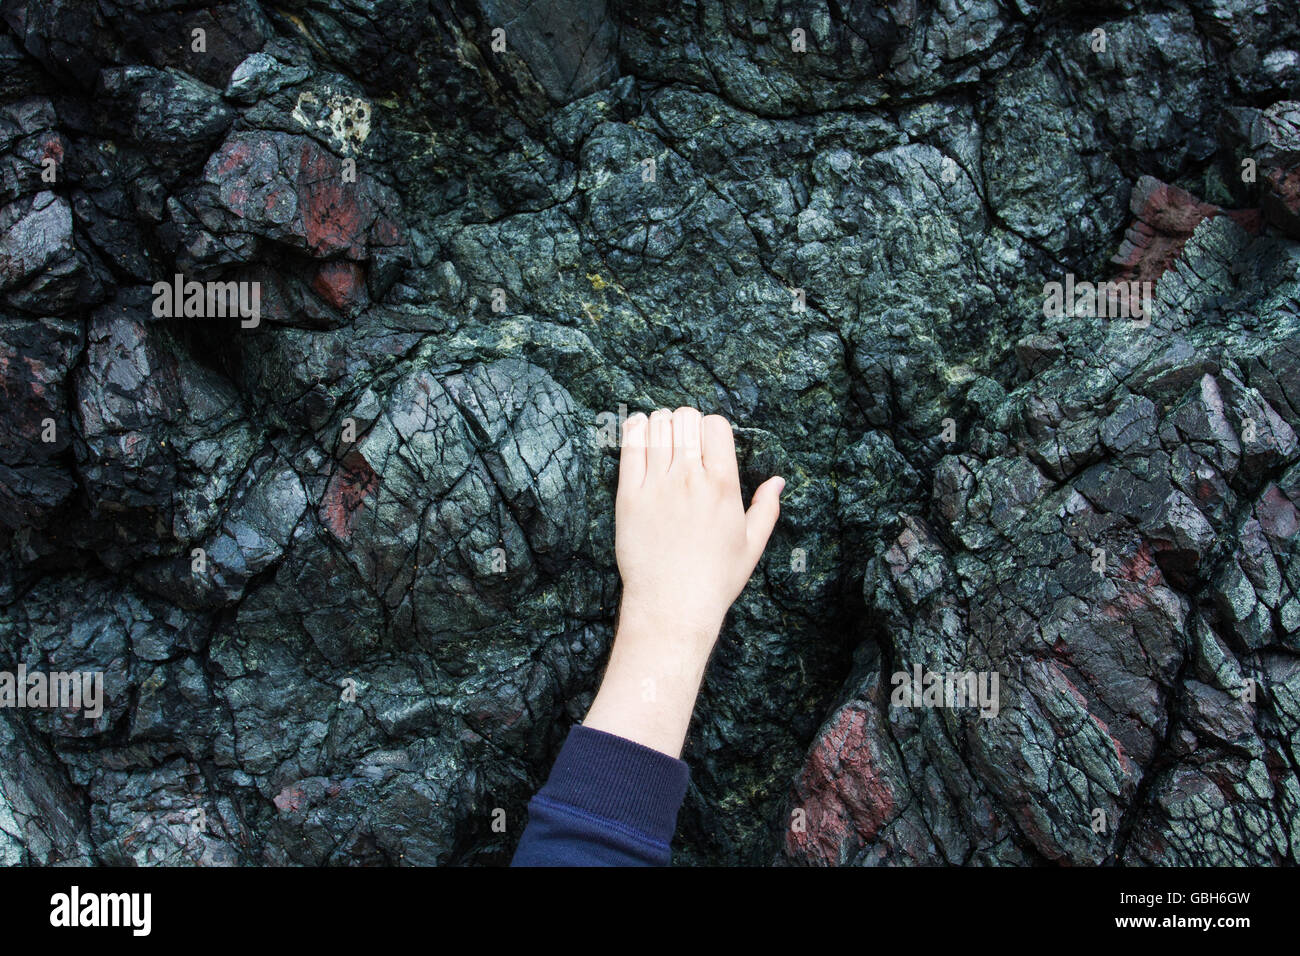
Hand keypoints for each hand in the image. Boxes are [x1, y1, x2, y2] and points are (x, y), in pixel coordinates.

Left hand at [583, 407, 783, 756]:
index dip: (712, 427)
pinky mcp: (628, 497)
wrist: (671, 607)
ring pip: (657, 426)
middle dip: (686, 422)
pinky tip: (639, 433)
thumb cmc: (714, 580)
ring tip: (662, 438)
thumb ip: (766, 508)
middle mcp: (690, 480)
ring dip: (661, 424)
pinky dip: (634, 431)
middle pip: (686, 418)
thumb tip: (777, 482)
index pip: (716, 425)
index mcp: (723, 486)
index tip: (707, 442)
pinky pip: (629, 447)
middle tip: (683, 440)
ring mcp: (657, 487)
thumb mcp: (752, 545)